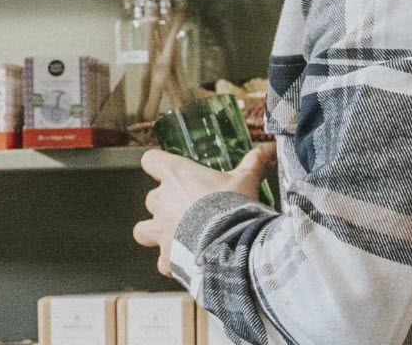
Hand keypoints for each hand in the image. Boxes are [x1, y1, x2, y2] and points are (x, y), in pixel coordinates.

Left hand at [129, 144, 276, 278]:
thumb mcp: (246, 180)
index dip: (157, 164)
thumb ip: (254, 163)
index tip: (166, 169)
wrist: (230, 245)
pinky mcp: (167, 257)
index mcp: (177, 176)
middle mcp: (162, 201)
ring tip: (174, 237)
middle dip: (165, 204)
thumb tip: (269, 149)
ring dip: (154, 232)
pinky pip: (163, 261)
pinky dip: (172, 262)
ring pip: (143, 230)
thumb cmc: (233, 207)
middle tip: (188, 210)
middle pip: (151, 198)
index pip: (152, 160)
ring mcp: (160, 231)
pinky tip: (188, 263)